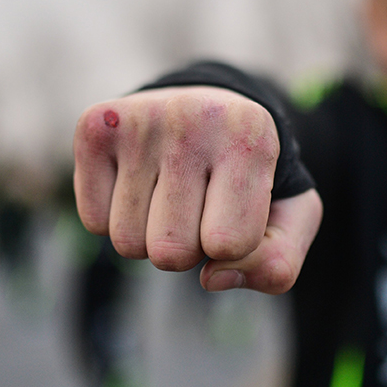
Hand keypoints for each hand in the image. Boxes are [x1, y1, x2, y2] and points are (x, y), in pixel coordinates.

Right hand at [73, 86, 321, 293]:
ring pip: (128, 243)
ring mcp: (140, 119)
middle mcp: (193, 118)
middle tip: (198, 204)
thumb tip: (212, 279)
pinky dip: (114, 218)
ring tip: (170, 191)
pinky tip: (138, 181)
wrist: (210, 107)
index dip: (232, 247)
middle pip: (171, 253)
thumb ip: (276, 263)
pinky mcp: (97, 126)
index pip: (229, 244)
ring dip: (149, 236)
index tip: (236, 210)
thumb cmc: (250, 174)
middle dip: (187, 247)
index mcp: (252, 136)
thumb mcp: (292, 216)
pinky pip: (94, 222)